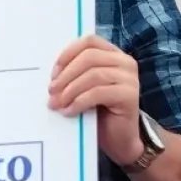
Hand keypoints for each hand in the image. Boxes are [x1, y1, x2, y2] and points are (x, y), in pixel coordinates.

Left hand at [48, 34, 142, 166]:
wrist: (118, 138)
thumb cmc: (96, 110)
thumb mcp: (82, 87)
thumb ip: (73, 73)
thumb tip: (49, 73)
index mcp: (112, 54)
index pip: (89, 41)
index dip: (68, 54)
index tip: (53, 73)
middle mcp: (124, 62)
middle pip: (89, 57)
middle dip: (66, 74)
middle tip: (51, 92)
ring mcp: (130, 79)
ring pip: (93, 75)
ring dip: (69, 90)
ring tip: (56, 104)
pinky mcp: (130, 96)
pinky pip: (98, 93)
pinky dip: (79, 102)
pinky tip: (69, 111)